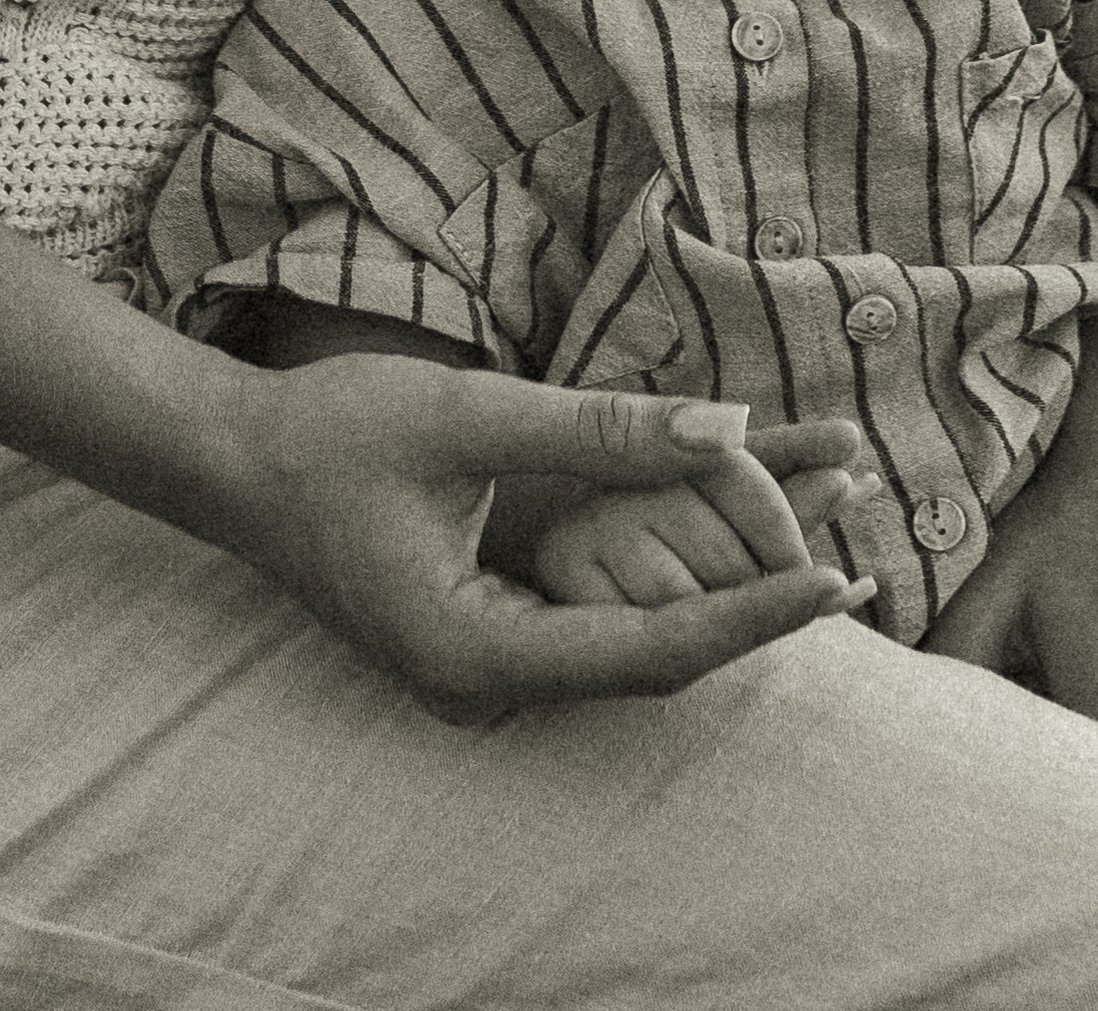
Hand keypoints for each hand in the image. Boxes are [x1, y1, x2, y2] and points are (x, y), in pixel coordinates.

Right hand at [202, 349, 870, 720]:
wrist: (235, 462)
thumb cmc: (333, 437)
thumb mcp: (470, 415)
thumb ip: (599, 427)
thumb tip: (730, 424)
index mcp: (481, 655)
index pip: (652, 652)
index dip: (752, 617)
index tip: (838, 581)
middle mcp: (492, 682)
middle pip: (656, 656)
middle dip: (754, 597)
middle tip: (862, 550)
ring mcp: (491, 661)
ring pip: (635, 628)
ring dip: (720, 571)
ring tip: (822, 508)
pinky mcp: (493, 621)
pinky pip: (600, 599)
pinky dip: (667, 555)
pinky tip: (734, 506)